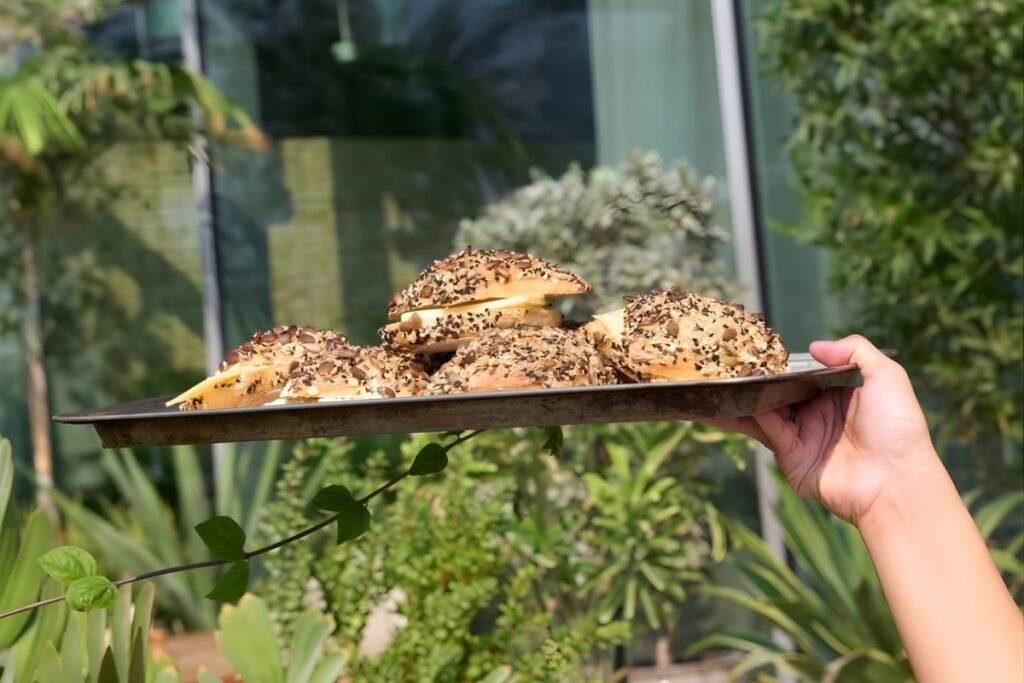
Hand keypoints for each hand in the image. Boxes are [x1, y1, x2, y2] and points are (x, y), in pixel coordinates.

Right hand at [706, 335, 936, 524]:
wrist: (895, 481)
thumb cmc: (898, 428)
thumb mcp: (887, 377)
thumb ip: (855, 350)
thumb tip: (813, 346)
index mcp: (837, 392)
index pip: (800, 371)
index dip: (778, 360)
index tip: (752, 345)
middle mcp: (816, 411)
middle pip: (776, 389)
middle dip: (751, 378)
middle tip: (721, 361)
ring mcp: (802, 434)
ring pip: (763, 410)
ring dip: (737, 398)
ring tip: (707, 384)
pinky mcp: (791, 456)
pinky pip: (764, 430)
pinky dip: (744, 416)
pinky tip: (723, 403)